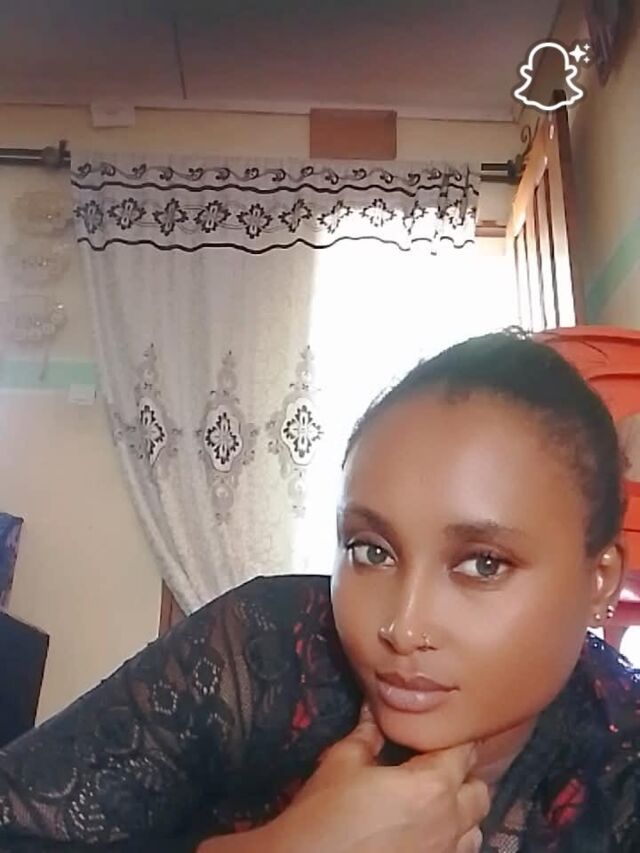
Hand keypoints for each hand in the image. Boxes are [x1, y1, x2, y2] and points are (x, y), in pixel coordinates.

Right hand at [262, 704, 489, 852]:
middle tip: (432, 765)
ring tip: (431, 802)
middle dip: (462, 774)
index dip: (451, 735)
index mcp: (432, 786)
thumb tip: (373, 709)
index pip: (463, 750)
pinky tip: (423, 831)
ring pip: (475, 828)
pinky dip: (451, 839)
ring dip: (461, 811)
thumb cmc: (325, 811)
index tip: (435, 729)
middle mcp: (449, 822)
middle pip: (479, 790)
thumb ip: (368, 734)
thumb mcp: (343, 761)